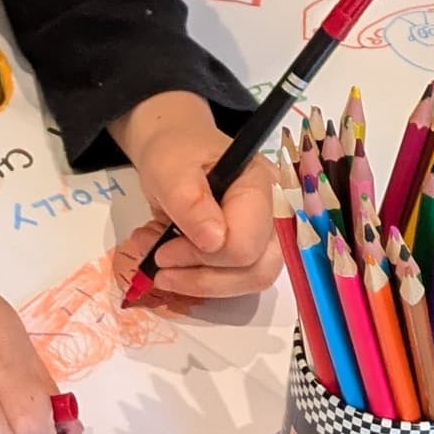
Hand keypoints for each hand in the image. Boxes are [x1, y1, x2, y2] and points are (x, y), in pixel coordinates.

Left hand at [111, 89, 286, 299]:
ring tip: (161, 267)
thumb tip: (214, 241)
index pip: (246, 243)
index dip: (203, 256)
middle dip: (203, 277)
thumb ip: (189, 200)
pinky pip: (235, 281)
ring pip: (249, 282)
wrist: (175, 149)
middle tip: (160, 263)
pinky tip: (173, 264)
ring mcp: (266, 235)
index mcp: (260, 185)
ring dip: (200, 284)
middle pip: (257, 270)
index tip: (163, 251)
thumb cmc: (175, 153)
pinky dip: (200, 281)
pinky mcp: (252, 252)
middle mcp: (273, 213)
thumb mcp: (170, 169)